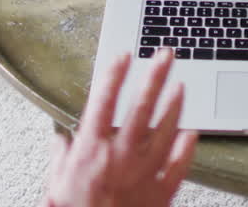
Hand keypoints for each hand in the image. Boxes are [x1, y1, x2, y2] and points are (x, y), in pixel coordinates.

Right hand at [43, 50, 196, 206]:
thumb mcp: (54, 185)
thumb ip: (59, 157)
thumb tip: (59, 138)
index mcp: (91, 150)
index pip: (104, 101)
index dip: (114, 74)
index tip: (124, 56)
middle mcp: (119, 156)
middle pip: (141, 107)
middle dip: (154, 76)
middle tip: (165, 55)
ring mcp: (143, 174)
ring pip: (164, 130)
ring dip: (174, 105)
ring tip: (181, 85)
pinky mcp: (160, 194)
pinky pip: (178, 165)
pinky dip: (187, 148)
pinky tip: (193, 132)